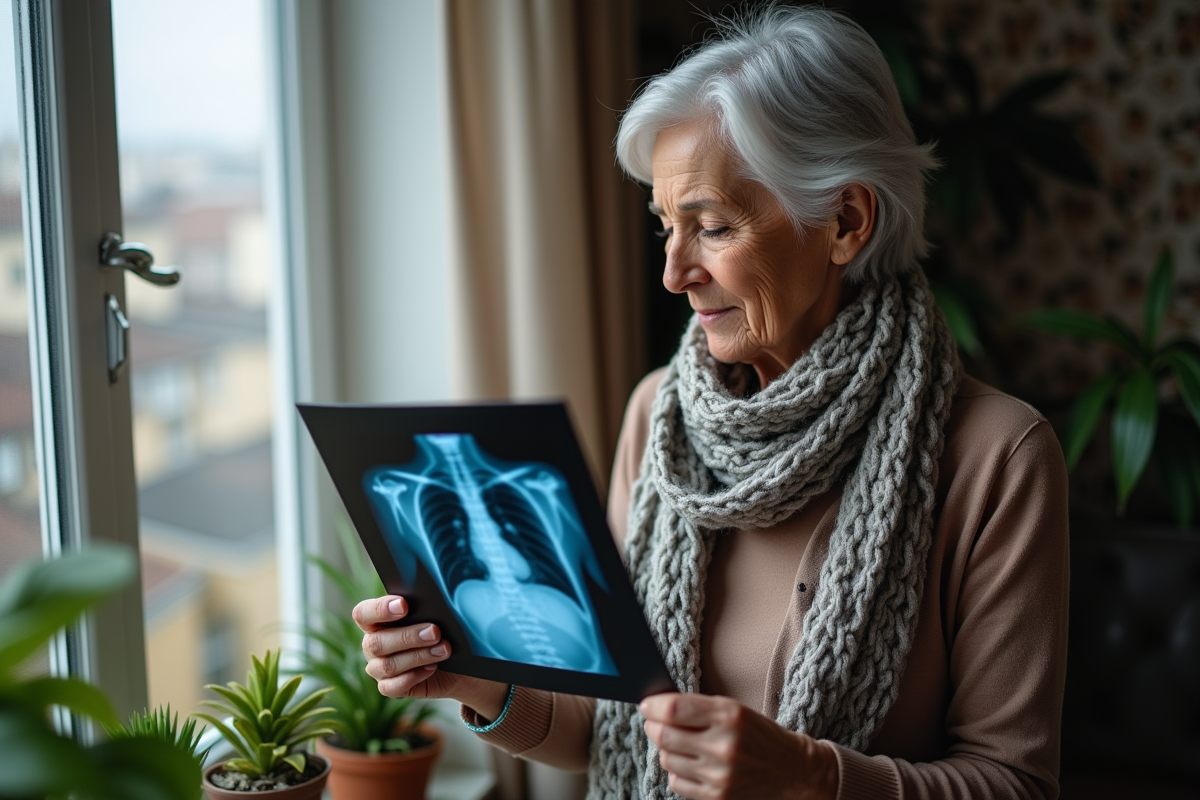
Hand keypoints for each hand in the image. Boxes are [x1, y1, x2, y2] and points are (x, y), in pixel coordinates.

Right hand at [352, 595, 509, 720]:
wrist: (455, 660)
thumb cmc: (440, 629)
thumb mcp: (434, 614)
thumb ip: (426, 604)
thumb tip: (433, 599)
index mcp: (374, 620)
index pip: (363, 613)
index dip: (380, 609)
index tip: (404, 605)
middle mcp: (372, 644)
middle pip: (376, 642)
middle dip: (408, 636)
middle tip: (435, 631)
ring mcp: (377, 668)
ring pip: (387, 666)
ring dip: (418, 656)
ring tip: (443, 649)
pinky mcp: (388, 687)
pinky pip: (392, 687)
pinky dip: (413, 677)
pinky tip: (432, 668)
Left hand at [640, 693, 838, 799]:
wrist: (794, 773)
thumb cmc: (761, 737)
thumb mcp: (736, 711)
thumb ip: (698, 708)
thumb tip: (657, 707)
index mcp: (730, 715)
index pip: (675, 709)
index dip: (653, 706)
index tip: (647, 706)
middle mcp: (724, 746)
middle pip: (665, 735)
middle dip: (653, 727)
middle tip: (655, 723)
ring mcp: (720, 775)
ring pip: (668, 759)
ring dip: (667, 750)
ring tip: (680, 745)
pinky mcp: (717, 797)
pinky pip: (677, 783)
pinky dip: (677, 772)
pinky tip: (690, 765)